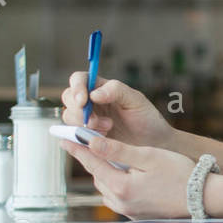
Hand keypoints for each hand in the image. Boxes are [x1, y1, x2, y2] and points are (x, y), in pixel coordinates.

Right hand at [60, 73, 174, 150]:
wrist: (154, 143)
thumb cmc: (147, 118)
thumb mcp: (136, 100)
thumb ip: (116, 91)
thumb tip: (94, 93)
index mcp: (101, 88)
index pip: (79, 79)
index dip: (77, 87)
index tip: (83, 101)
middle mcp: (91, 102)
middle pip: (69, 98)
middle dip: (78, 110)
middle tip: (94, 122)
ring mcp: (87, 119)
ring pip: (69, 116)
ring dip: (82, 124)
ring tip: (107, 128)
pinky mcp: (87, 136)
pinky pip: (73, 134)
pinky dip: (82, 136)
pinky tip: (101, 138)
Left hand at [61, 132, 195, 219]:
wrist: (203, 199)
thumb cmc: (180, 174)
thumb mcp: (149, 156)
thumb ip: (118, 150)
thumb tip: (91, 142)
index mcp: (120, 185)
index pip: (91, 162)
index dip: (77, 148)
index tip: (63, 137)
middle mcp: (119, 202)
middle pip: (98, 175)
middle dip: (96, 160)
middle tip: (94, 144)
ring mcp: (127, 211)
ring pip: (107, 187)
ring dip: (108, 173)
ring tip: (118, 161)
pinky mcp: (135, 215)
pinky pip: (118, 197)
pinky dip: (119, 185)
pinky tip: (131, 178)